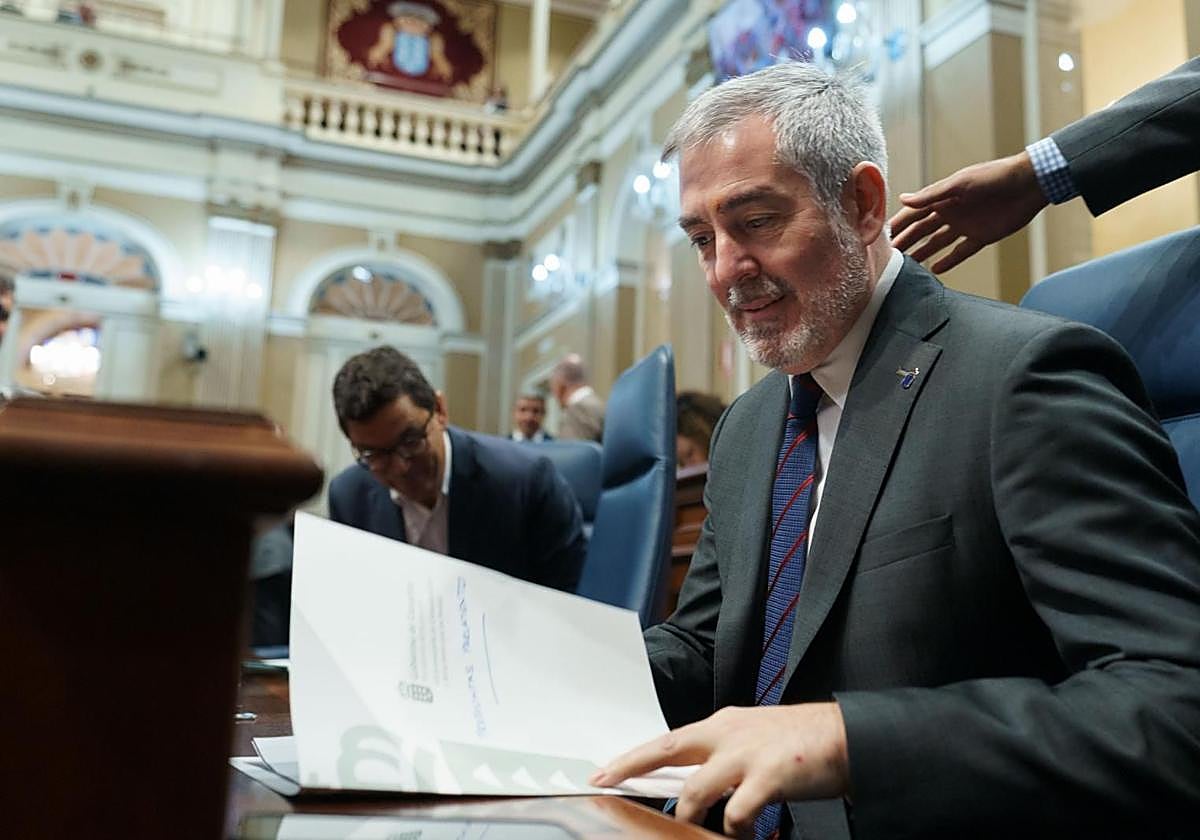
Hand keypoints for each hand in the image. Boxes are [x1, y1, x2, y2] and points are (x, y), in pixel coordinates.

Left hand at [590, 703, 850, 837]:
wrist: (846, 736)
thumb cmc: (801, 742)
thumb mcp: (752, 738)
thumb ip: (720, 755)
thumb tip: (691, 783)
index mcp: (722, 725)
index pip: (667, 740)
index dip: (634, 756)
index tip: (606, 770)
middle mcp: (727, 734)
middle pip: (666, 750)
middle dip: (631, 766)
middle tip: (605, 782)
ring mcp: (746, 755)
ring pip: (696, 792)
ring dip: (691, 819)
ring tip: (698, 832)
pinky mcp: (768, 776)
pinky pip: (736, 814)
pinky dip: (734, 831)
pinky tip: (743, 836)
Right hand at [889, 151, 1047, 272]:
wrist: (1030, 184)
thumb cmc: (994, 177)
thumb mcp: (960, 184)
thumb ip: (932, 194)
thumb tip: (902, 199)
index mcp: (943, 198)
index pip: (914, 213)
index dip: (898, 224)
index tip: (880, 236)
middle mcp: (950, 212)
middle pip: (922, 231)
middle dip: (905, 242)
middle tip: (887, 257)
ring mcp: (965, 225)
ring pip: (938, 243)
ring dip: (923, 253)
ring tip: (906, 267)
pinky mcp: (981, 236)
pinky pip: (961, 251)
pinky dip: (949, 261)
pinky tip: (936, 270)